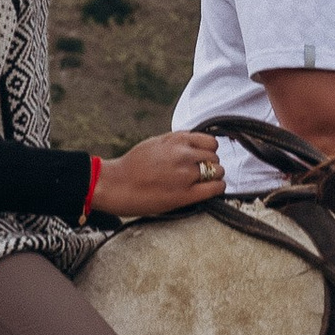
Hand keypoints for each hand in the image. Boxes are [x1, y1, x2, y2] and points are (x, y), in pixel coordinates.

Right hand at [89, 132, 224, 218]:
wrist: (116, 185)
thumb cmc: (132, 165)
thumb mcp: (155, 142)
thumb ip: (176, 142)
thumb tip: (193, 143)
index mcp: (177, 140)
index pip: (209, 141)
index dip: (208, 150)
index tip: (203, 158)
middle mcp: (184, 154)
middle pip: (214, 156)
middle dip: (210, 164)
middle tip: (202, 172)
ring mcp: (186, 174)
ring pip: (218, 171)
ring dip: (215, 176)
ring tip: (205, 182)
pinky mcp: (185, 195)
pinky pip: (215, 188)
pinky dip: (218, 188)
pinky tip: (212, 190)